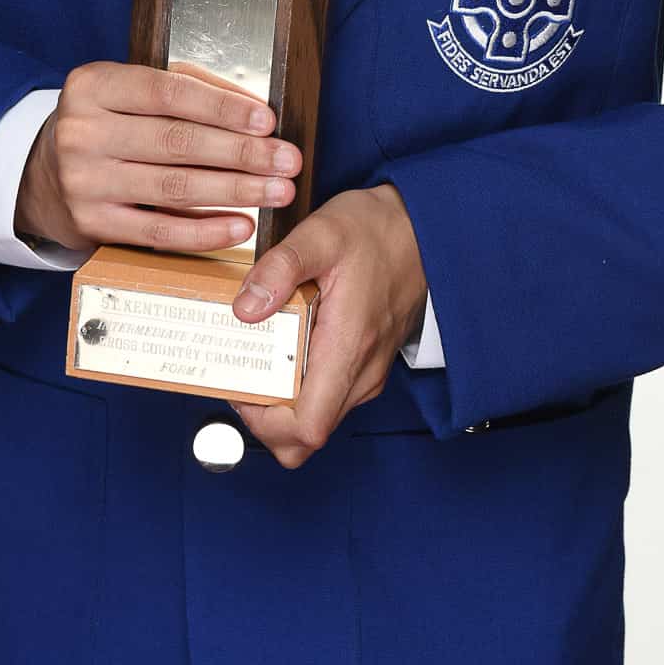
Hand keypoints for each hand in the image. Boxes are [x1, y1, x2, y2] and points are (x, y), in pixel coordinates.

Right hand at [13, 62, 300, 254]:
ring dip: (235, 191)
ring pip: (172, 189)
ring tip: (277, 191)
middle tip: (287, 160)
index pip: (169, 91)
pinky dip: (204, 231)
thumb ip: (186, 87)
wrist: (40, 174)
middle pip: (176, 143)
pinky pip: (158, 232)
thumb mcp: (128, 90)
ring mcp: (84, 182)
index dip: (222, 107)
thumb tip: (252, 107)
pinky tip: (240, 226)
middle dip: (241, 153)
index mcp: (94, 85)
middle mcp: (82, 131)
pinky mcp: (91, 225)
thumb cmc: (105, 123)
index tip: (267, 121)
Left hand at [226, 184, 427, 468]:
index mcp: (349, 347)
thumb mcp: (322, 233)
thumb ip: (280, 268)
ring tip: (260, 353)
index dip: (265, 423)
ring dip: (281, 402)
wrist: (421, 228)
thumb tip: (244, 309)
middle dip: (264, 415)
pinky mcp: (366, 365)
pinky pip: (327, 396)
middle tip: (243, 370)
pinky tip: (285, 346)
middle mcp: (362, 373)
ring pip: (316, 419)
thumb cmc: (376, 230)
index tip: (243, 386)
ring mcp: (367, 373)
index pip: (307, 429)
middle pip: (305, 436)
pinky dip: (299, 387)